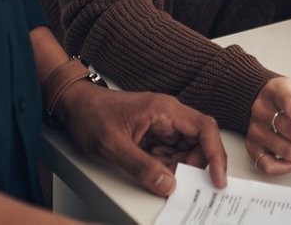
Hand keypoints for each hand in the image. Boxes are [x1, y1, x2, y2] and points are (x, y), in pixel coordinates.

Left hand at [53, 83, 226, 196]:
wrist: (73, 105)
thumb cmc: (90, 115)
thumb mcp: (113, 145)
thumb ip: (141, 166)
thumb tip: (168, 184)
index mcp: (164, 109)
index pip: (204, 128)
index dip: (216, 154)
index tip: (217, 178)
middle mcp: (167, 115)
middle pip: (199, 141)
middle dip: (194, 165)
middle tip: (183, 183)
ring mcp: (161, 124)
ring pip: (186, 149)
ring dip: (179, 167)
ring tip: (160, 176)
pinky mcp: (153, 134)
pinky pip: (171, 153)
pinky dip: (167, 167)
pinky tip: (153, 172)